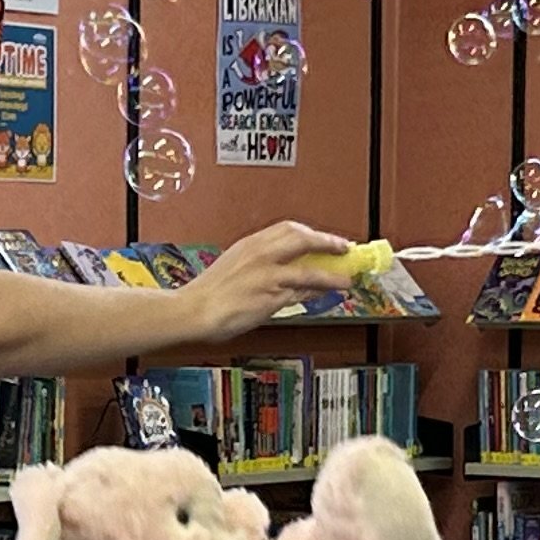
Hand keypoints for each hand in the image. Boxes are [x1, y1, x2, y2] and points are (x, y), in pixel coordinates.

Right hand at [179, 220, 372, 336]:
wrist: (192, 311)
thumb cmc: (208, 296)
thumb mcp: (235, 270)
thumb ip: (261, 267)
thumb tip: (286, 273)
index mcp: (250, 244)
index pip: (288, 229)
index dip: (311, 232)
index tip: (324, 238)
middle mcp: (260, 253)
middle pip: (302, 237)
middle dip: (327, 241)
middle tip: (344, 248)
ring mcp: (266, 273)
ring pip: (308, 267)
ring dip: (332, 272)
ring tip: (347, 277)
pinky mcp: (269, 294)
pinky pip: (302, 290)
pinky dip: (320, 289)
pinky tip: (331, 291)